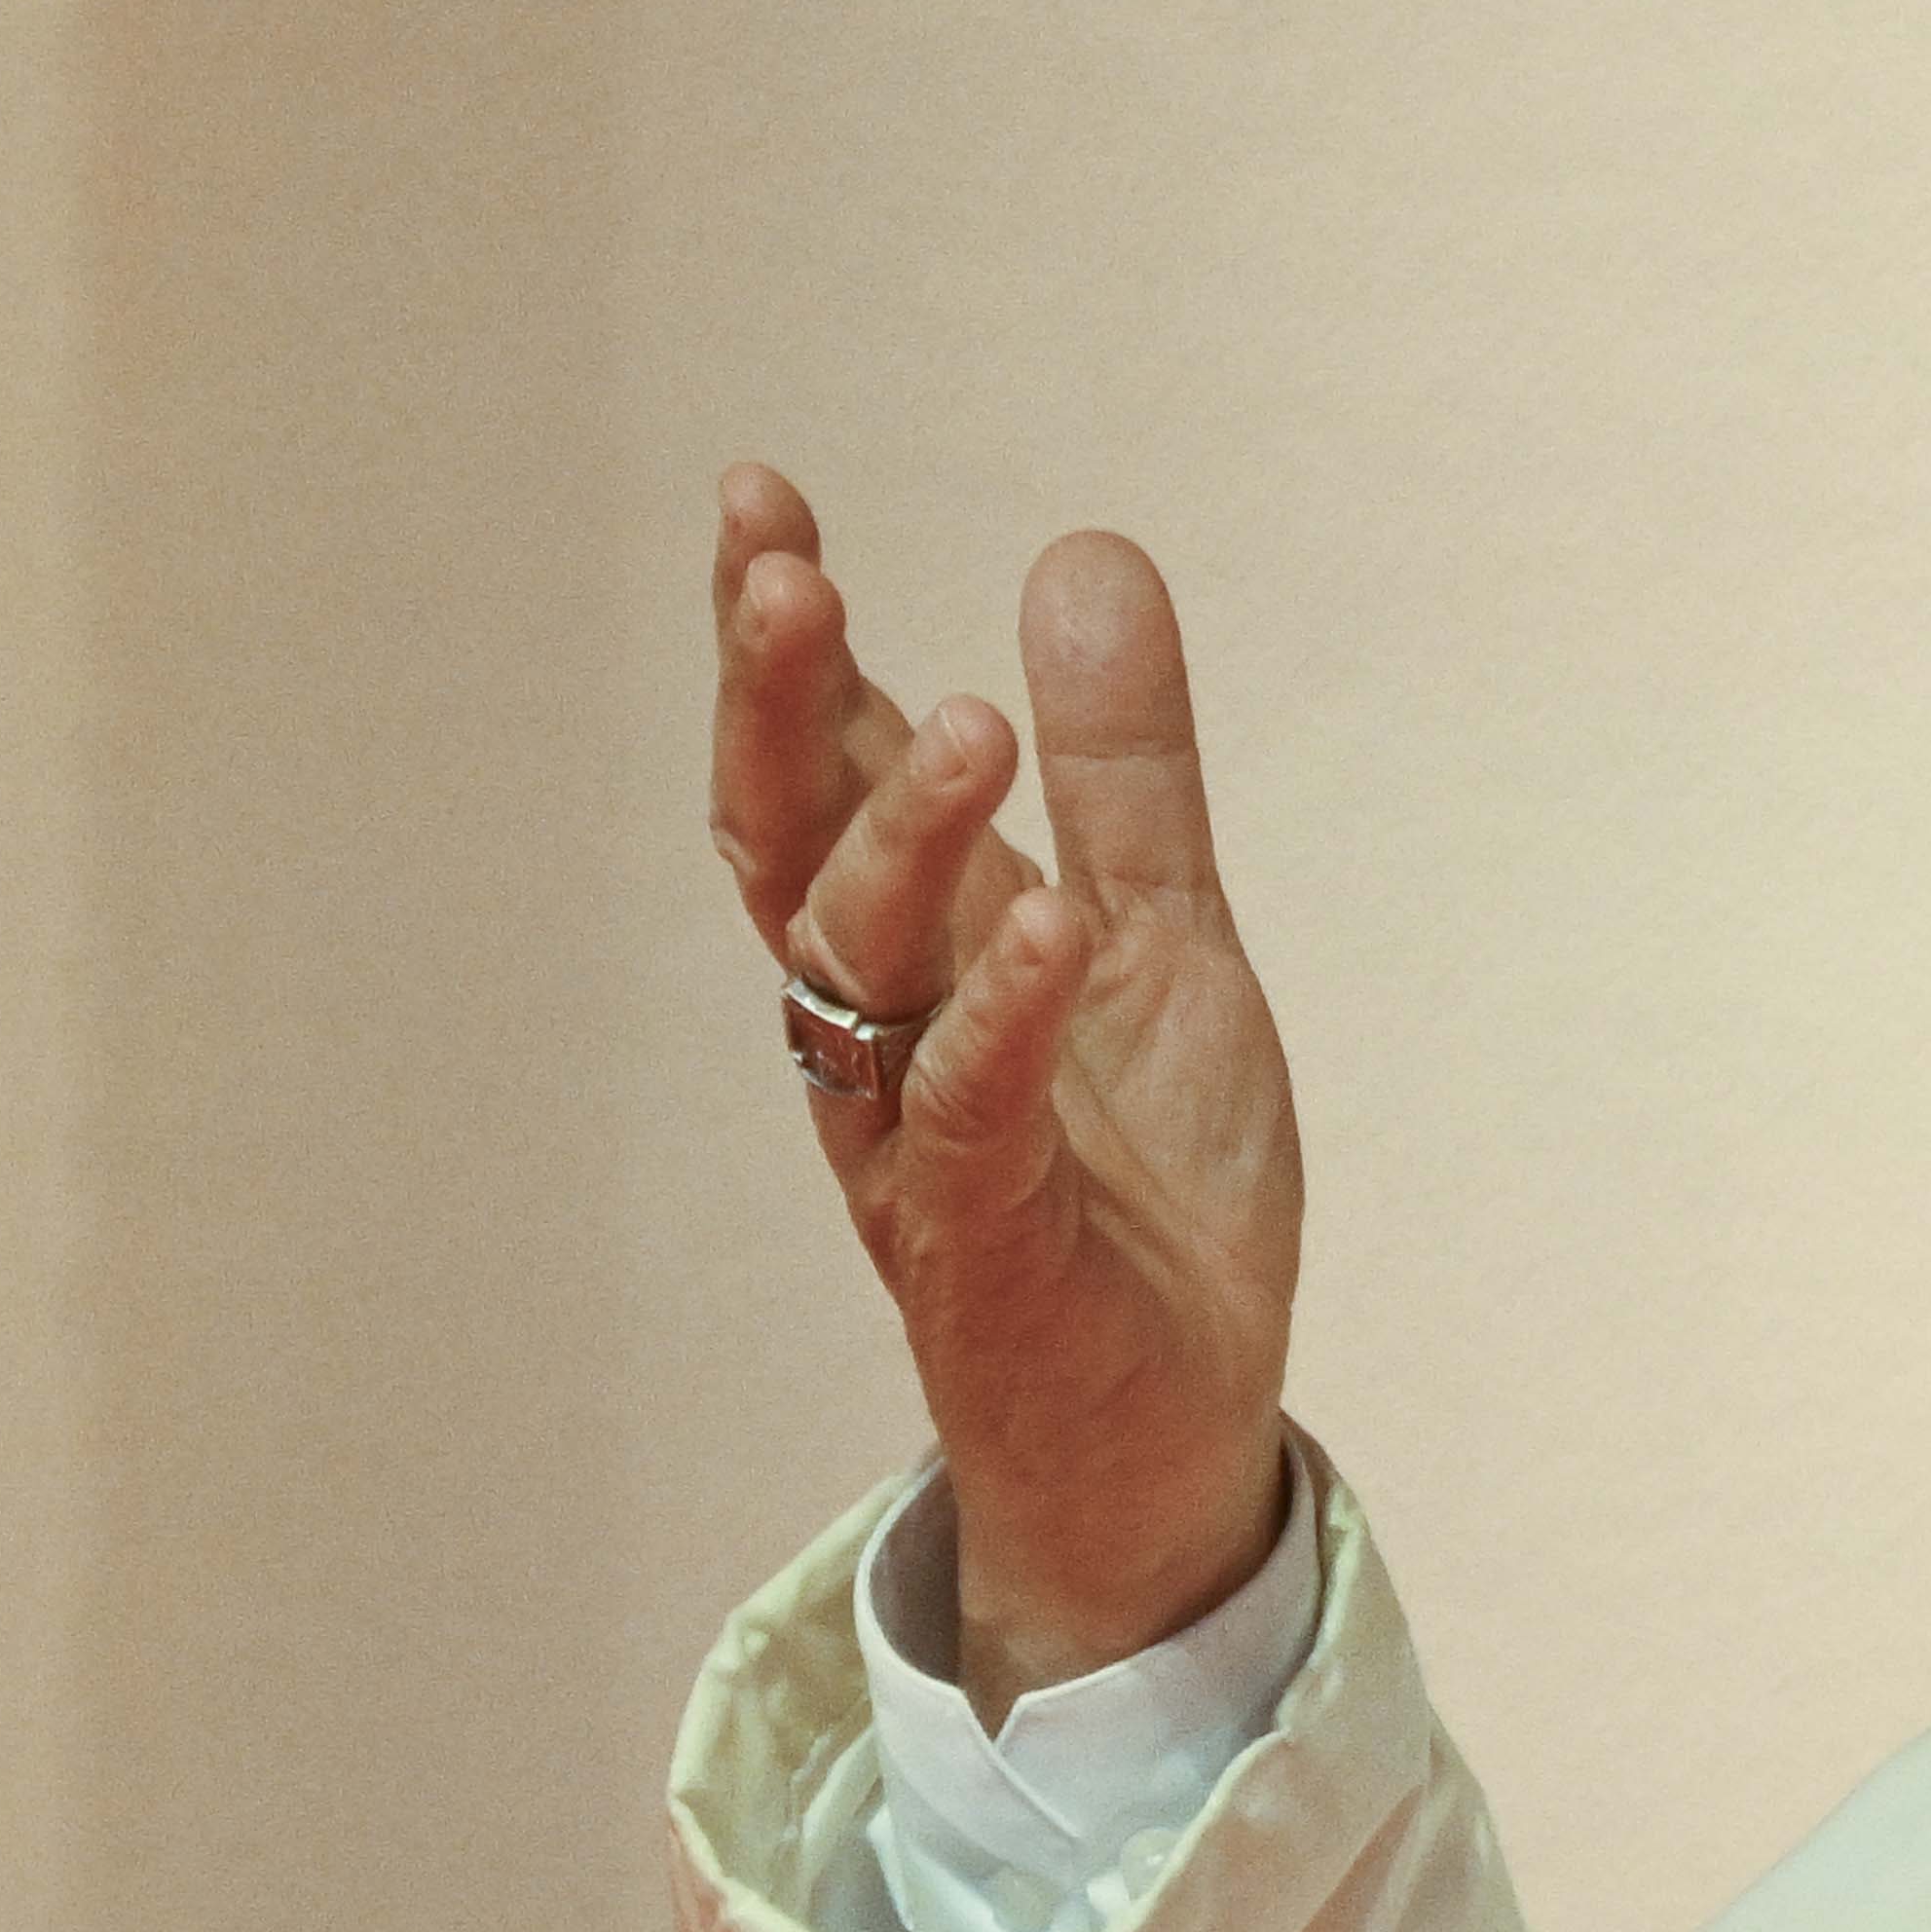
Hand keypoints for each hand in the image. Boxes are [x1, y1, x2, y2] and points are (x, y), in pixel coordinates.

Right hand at [709, 468, 1302, 1708]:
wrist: (1171, 1430)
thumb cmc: (1143, 1194)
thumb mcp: (1161, 938)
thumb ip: (1125, 772)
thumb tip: (1086, 554)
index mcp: (908, 955)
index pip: (808, 773)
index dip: (776, 646)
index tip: (759, 501)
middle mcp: (876, 1035)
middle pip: (782, 848)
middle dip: (774, 709)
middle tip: (786, 573)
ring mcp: (918, 1138)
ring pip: (858, 971)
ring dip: (899, 840)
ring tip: (966, 724)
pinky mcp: (989, 1241)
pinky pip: (972, 1113)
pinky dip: (1003, 1017)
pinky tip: (1047, 924)